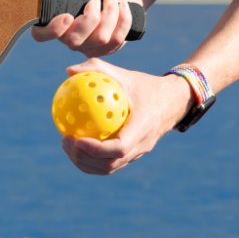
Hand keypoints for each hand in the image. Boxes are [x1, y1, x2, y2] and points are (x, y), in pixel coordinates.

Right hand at [32, 0, 141, 56]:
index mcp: (56, 22)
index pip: (41, 35)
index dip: (51, 30)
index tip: (67, 16)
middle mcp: (68, 38)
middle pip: (74, 41)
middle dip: (90, 19)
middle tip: (95, 1)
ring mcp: (87, 47)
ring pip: (100, 39)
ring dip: (110, 14)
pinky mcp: (105, 50)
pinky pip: (116, 40)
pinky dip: (123, 19)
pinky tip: (123, 7)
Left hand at [60, 58, 194, 174]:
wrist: (173, 101)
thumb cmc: (145, 85)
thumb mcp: (124, 74)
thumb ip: (97, 69)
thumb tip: (68, 71)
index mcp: (143, 127)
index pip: (119, 148)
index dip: (96, 149)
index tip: (76, 139)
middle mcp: (142, 145)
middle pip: (110, 164)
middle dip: (84, 158)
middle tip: (65, 141)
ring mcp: (138, 153)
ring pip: (109, 168)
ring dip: (85, 162)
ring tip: (66, 145)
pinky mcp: (133, 155)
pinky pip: (110, 163)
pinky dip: (91, 160)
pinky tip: (76, 145)